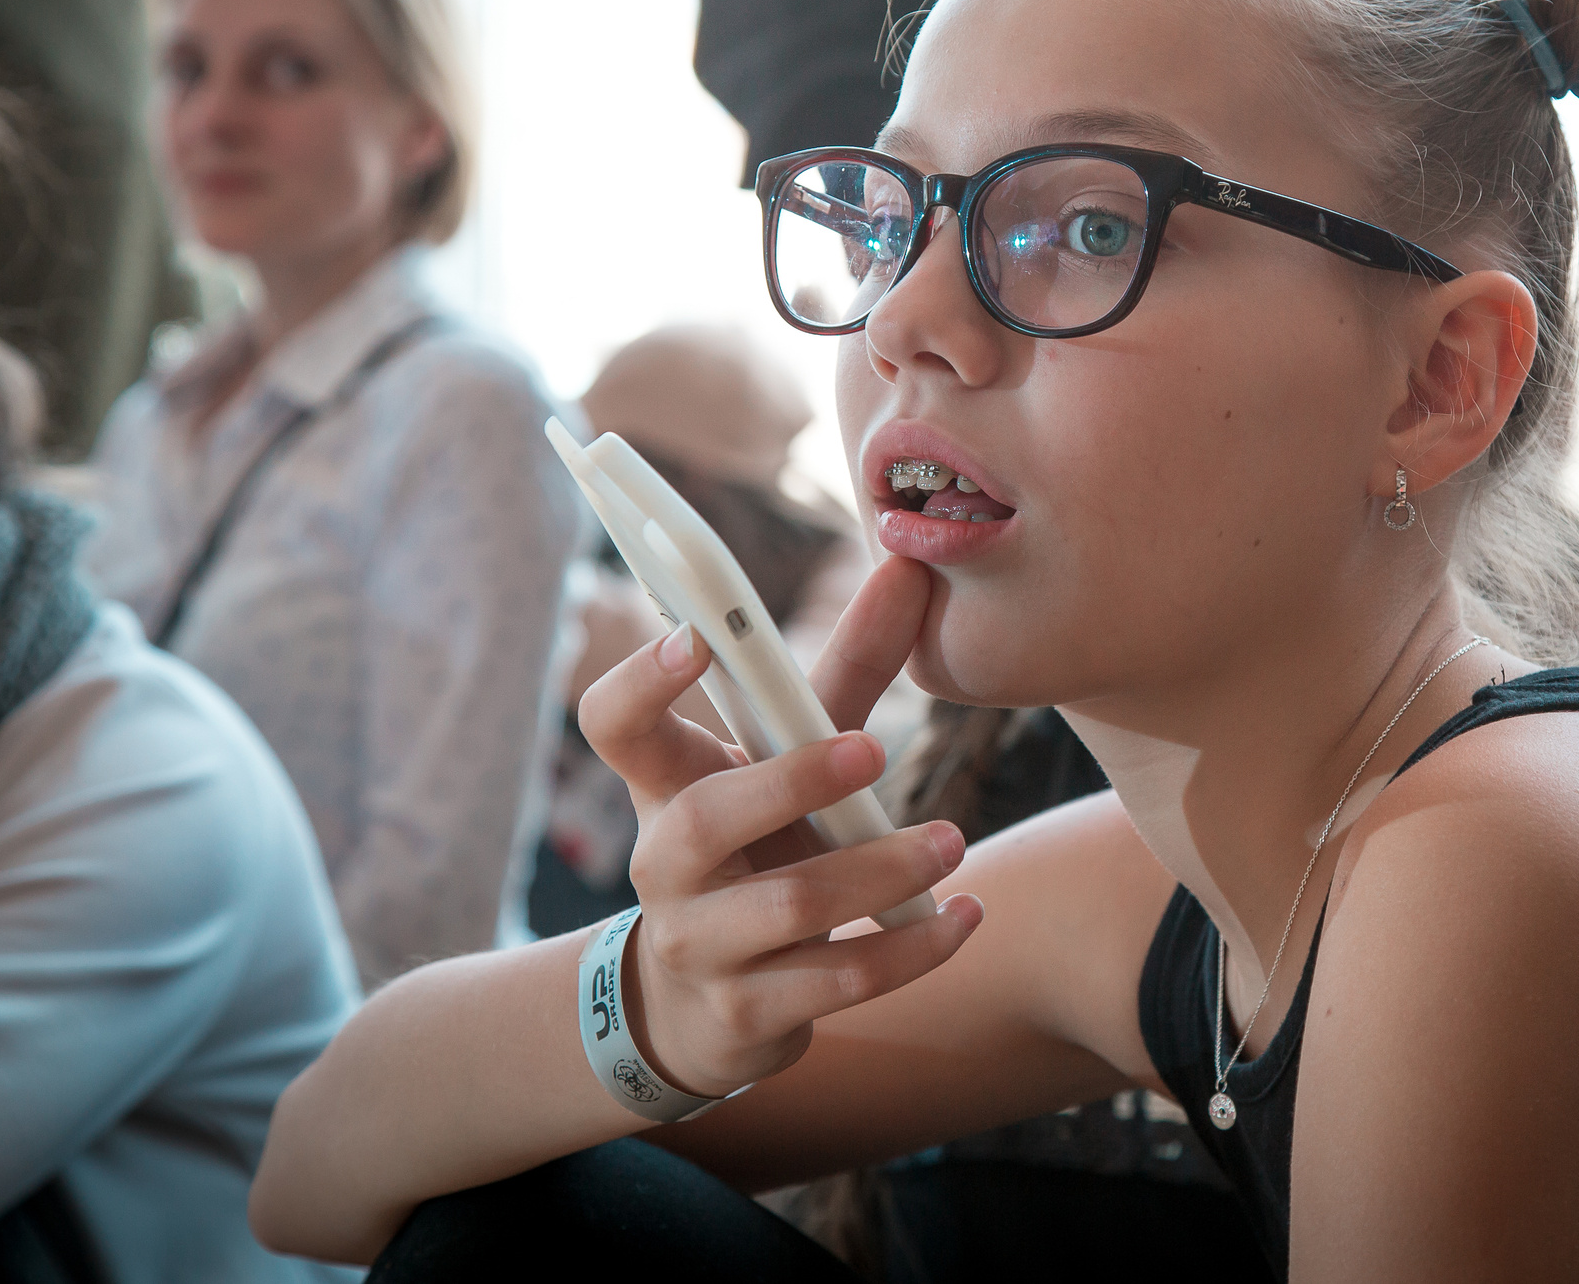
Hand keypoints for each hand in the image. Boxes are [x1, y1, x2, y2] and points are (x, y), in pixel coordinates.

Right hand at [574, 556, 980, 1099]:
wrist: (703, 1011)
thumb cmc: (759, 849)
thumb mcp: (788, 763)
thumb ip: (846, 671)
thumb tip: (911, 563)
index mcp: (665, 786)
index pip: (613, 726)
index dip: (641, 682)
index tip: (694, 637)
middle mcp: (667, 864)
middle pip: (700, 820)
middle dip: (787, 782)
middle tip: (874, 748)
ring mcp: (699, 945)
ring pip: (785, 909)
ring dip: (878, 874)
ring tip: (951, 841)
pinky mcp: (746, 1014)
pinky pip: (833, 983)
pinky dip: (910, 951)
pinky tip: (965, 918)